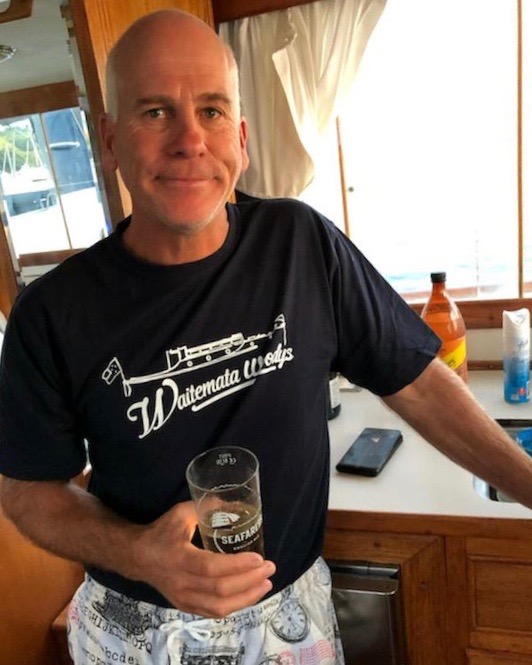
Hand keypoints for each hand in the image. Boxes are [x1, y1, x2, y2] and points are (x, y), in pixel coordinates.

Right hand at [132, 500, 275, 616]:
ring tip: (266, 584)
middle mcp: (181, 583)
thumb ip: (207, 507)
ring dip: (247, 597)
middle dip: (250, 581)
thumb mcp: (181, 513)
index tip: (259, 558)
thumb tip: (236, 504)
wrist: (137, 557)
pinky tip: (249, 595)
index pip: (211, 568)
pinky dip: (235, 606)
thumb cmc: (162, 532)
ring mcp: (183, 599)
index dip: (237, 566)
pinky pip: (214, 612)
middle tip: (270, 568)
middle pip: (220, 590)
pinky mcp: (186, 606)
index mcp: (179, 558)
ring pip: (219, 607)